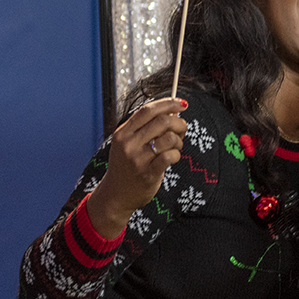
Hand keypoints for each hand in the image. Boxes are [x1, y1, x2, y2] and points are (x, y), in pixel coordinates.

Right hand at [87, 98, 187, 238]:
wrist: (116, 194)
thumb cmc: (127, 166)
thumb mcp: (128, 144)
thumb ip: (146, 128)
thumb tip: (173, 112)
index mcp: (123, 133)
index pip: (148, 110)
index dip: (168, 104)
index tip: (182, 104)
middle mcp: (128, 144)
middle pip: (162, 121)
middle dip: (179, 123)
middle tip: (182, 130)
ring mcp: (137, 159)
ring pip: (170, 138)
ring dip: (179, 141)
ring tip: (176, 147)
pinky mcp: (148, 173)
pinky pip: (171, 156)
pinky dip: (177, 155)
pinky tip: (173, 158)